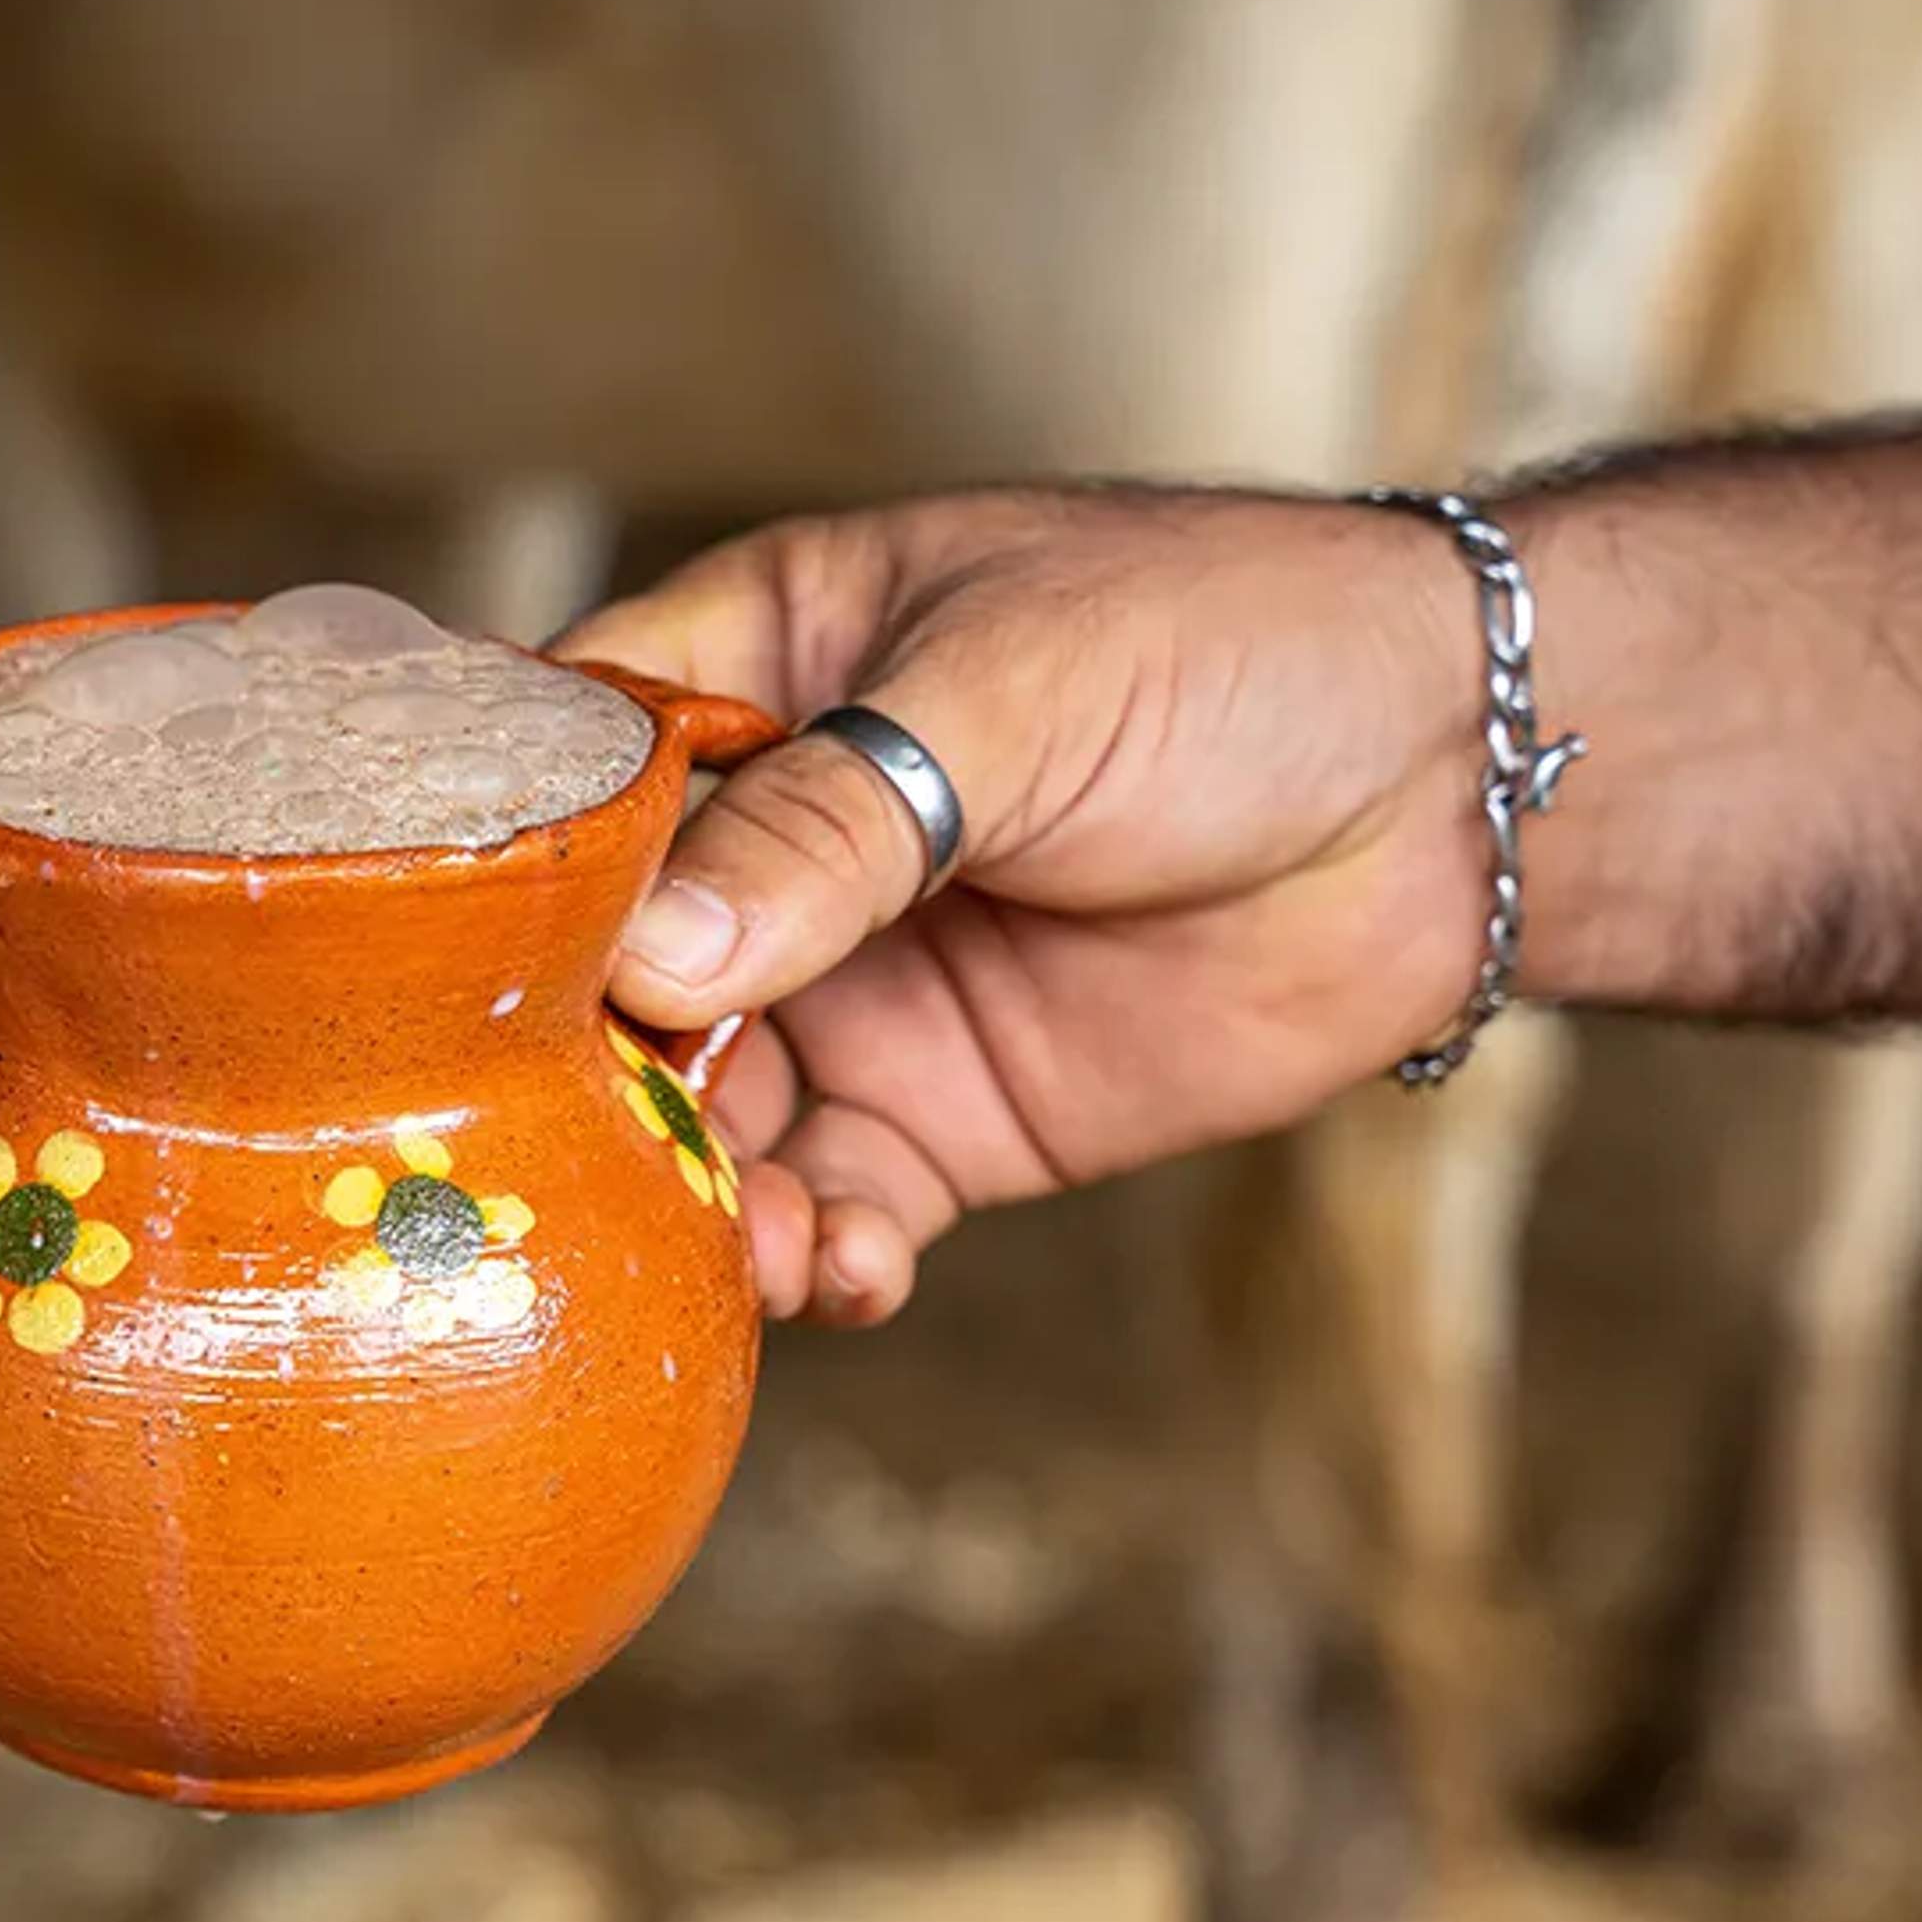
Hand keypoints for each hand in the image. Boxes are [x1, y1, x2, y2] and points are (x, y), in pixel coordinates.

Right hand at [558, 486, 1495, 1325]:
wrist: (1460, 790)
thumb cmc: (1232, 651)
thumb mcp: (1015, 696)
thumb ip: (837, 823)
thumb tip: (661, 954)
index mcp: (757, 673)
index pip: (571, 770)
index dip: (504, 866)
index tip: (462, 968)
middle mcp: (771, 843)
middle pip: (607, 975)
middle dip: (593, 1074)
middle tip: (595, 1152)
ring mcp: (848, 987)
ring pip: (705, 1112)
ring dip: (702, 1191)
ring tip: (746, 1239)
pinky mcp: (939, 1114)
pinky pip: (831, 1203)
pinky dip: (821, 1256)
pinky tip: (849, 1270)